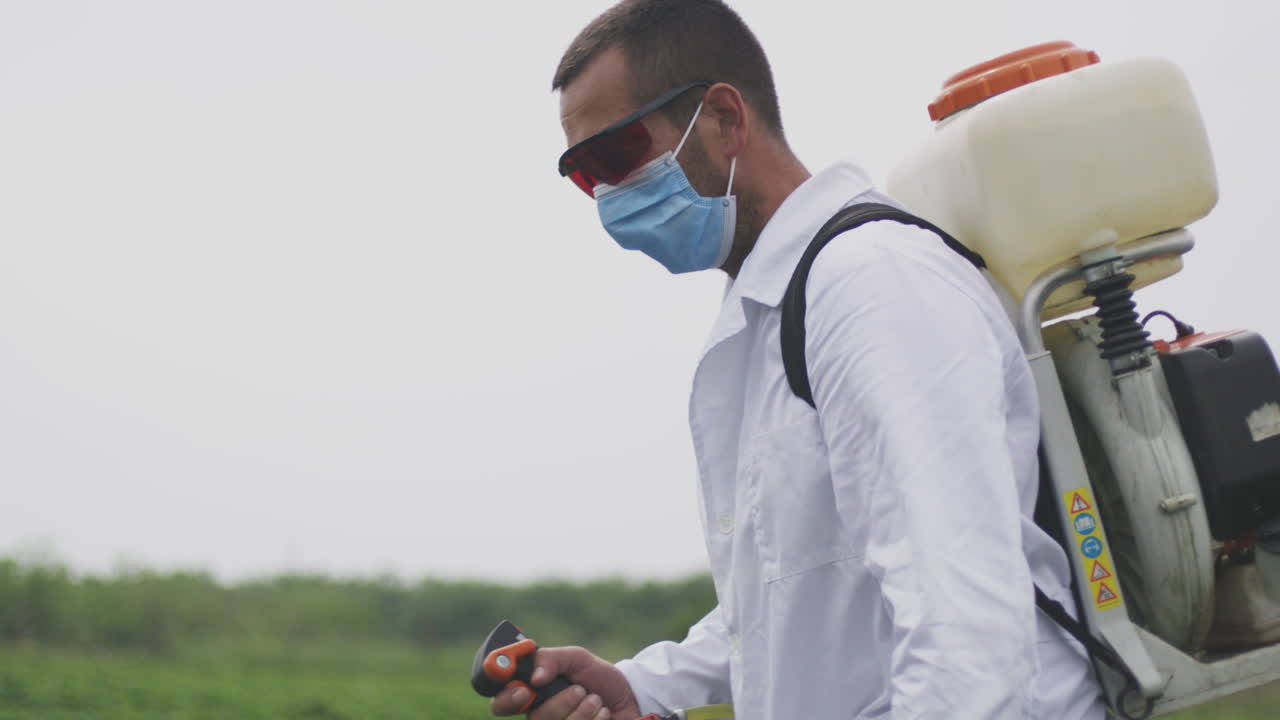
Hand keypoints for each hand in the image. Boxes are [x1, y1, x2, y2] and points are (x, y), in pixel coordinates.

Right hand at [489, 646, 642, 719]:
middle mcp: (540, 717)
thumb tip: (535, 677)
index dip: (507, 700)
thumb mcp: (577, 658)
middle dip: (561, 703)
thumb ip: (552, 658)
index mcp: (532, 695)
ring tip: (596, 701)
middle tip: (580, 690)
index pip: (501, 704)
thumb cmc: (599, 679)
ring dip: (583, 712)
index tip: (525, 691)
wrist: (630, 700)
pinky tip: (603, 715)